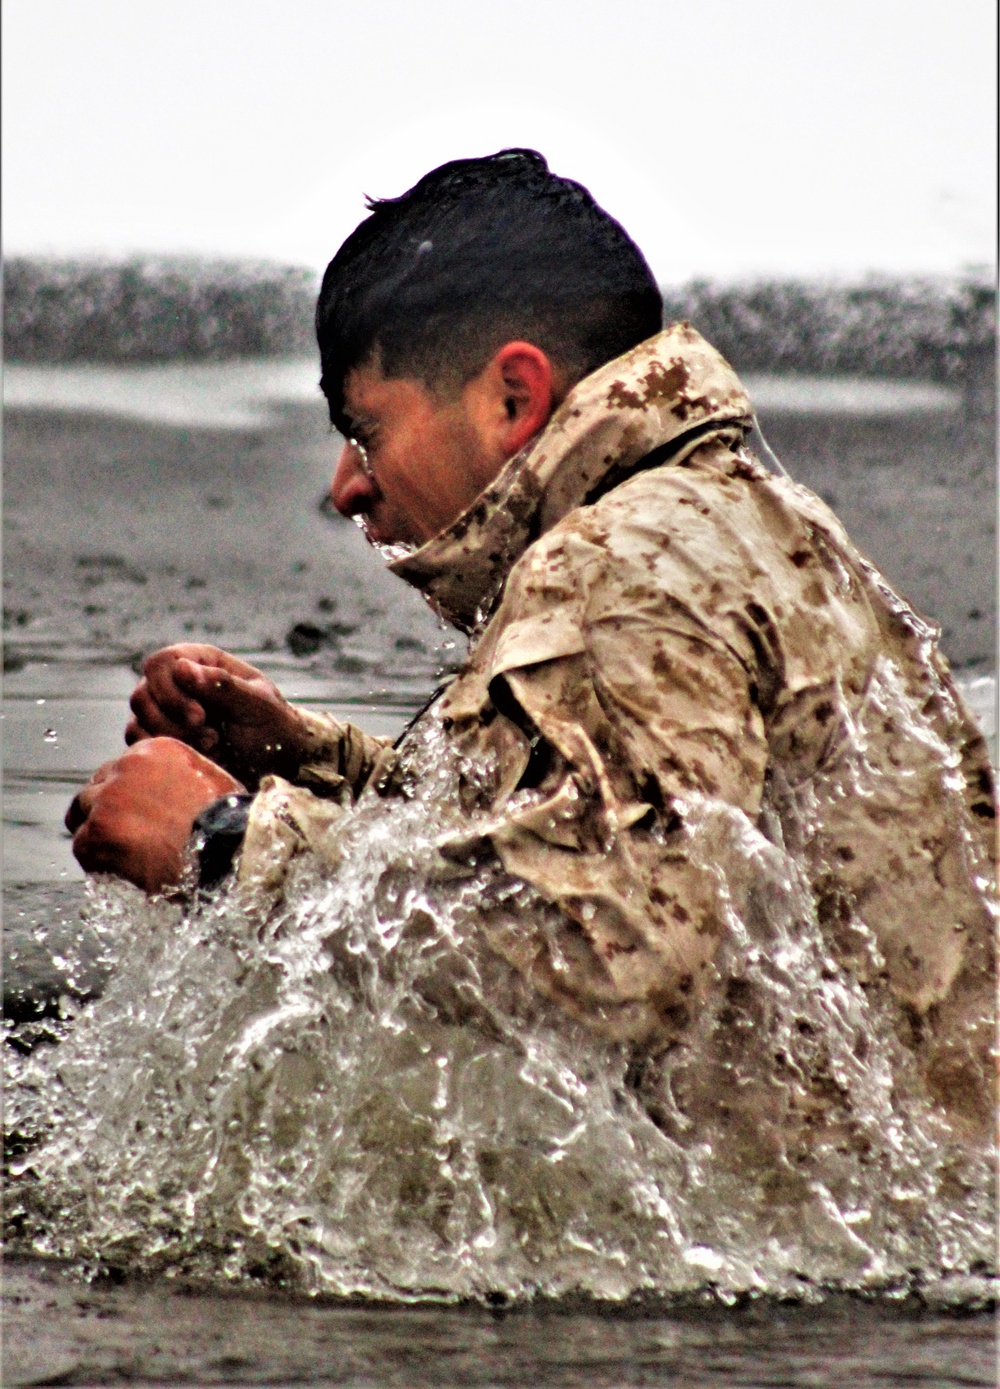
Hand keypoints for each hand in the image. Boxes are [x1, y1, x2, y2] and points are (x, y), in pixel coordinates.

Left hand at [66, 738, 243, 894]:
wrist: (226, 850)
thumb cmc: (229, 823)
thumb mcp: (210, 782)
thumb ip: (180, 780)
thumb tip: (173, 797)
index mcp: (153, 750)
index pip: (121, 768)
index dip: (125, 793)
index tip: (133, 812)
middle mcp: (125, 767)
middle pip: (96, 788)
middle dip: (104, 810)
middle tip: (121, 836)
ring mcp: (107, 800)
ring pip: (82, 815)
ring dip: (97, 834)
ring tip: (119, 856)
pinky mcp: (96, 833)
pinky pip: (83, 846)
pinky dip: (98, 861)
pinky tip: (122, 871)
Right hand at [126, 644, 309, 787]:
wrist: (277, 764)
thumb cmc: (273, 727)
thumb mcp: (257, 705)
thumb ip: (223, 685)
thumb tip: (181, 668)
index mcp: (202, 663)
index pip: (161, 664)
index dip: (172, 691)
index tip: (201, 717)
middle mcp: (178, 684)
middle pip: (144, 694)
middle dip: (173, 721)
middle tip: (211, 738)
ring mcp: (167, 711)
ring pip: (139, 720)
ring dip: (172, 738)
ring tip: (212, 746)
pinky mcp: (163, 738)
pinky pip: (140, 742)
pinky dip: (163, 752)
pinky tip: (193, 756)